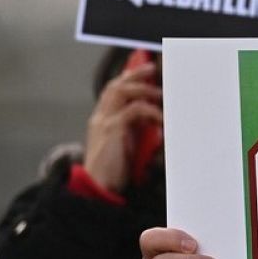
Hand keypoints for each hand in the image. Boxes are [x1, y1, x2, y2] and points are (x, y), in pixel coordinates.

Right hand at [82, 62, 161, 193]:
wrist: (97, 188)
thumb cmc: (112, 170)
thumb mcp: (124, 144)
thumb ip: (133, 129)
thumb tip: (153, 118)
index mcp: (101, 120)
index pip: (112, 91)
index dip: (127, 79)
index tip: (144, 73)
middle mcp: (100, 117)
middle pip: (115, 85)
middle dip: (134, 75)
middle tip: (152, 70)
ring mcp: (104, 122)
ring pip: (120, 91)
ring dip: (143, 89)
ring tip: (159, 94)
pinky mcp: (111, 130)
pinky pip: (133, 110)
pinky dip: (149, 110)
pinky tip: (160, 118)